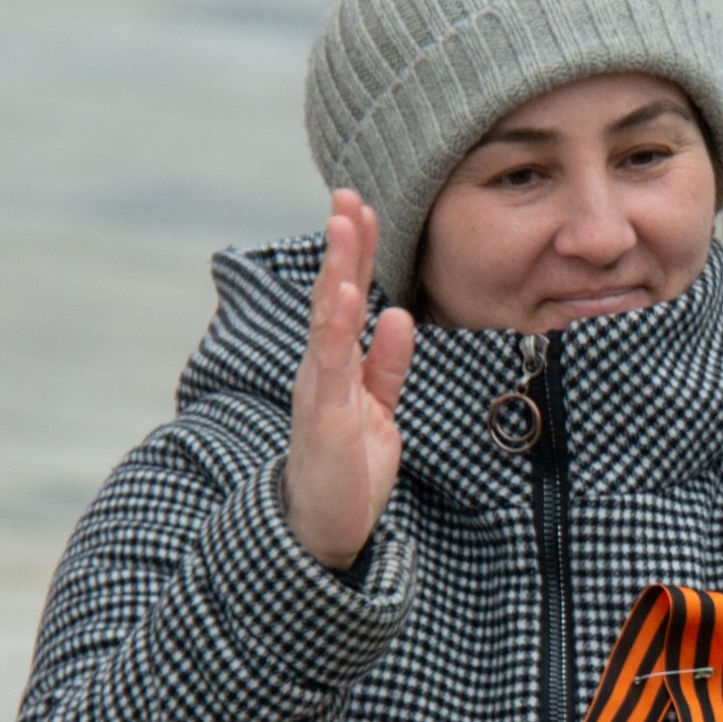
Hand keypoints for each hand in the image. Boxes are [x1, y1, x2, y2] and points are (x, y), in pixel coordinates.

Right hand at [284, 191, 415, 569]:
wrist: (324, 527)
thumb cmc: (348, 469)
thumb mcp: (378, 408)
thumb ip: (387, 364)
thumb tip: (400, 316)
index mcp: (337, 364)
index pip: (346, 297)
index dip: (357, 253)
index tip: (364, 208)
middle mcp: (322, 367)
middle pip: (332, 294)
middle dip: (344, 244)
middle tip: (349, 194)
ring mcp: (321, 388)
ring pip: (327, 316)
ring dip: (338, 267)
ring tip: (346, 223)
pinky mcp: (327, 415)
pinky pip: (333, 362)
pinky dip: (339, 324)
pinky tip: (344, 290)